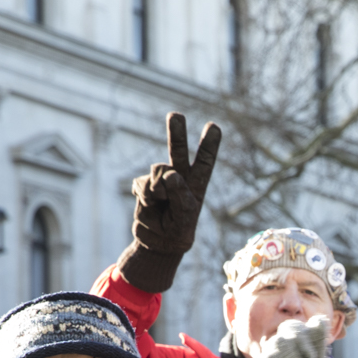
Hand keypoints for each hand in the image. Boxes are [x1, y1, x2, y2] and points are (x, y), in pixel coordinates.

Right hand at [116, 113, 220, 292]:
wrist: (158, 242)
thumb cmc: (178, 230)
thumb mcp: (185, 218)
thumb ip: (180, 196)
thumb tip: (169, 174)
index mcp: (197, 183)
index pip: (205, 161)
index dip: (209, 144)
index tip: (214, 127)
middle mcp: (179, 176)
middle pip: (178, 151)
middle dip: (176, 133)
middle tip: (175, 115)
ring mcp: (160, 179)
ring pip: (158, 170)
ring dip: (158, 189)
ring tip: (161, 205)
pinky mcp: (143, 185)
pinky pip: (142, 185)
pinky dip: (146, 197)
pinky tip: (150, 207)